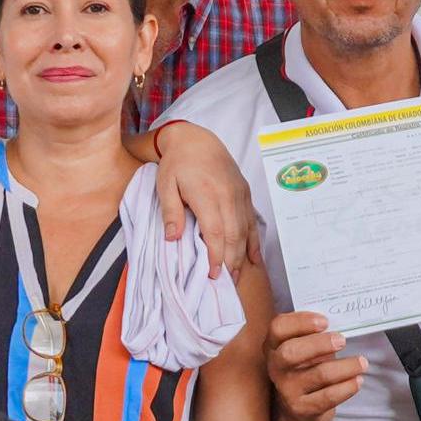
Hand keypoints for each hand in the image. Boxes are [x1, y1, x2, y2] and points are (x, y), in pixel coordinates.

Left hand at [146, 121, 258, 279]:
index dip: (217, 256)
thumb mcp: (165, 185)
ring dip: (242, 255)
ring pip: (245, 231)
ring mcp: (240, 195)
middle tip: (224, 281)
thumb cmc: (177, 163)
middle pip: (234, 235)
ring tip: (236, 275)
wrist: (196, 139)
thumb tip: (172, 238)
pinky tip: (253, 258)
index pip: (216, 232)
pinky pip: (252, 221)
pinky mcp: (245, 193)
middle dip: (230, 261)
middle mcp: (228, 196)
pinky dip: (254, 241)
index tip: (213, 275)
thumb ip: (170, 211)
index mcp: (207, 195)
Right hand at [264, 310, 362, 420]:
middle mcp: (276, 368)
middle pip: (291, 352)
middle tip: (342, 341)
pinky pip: (329, 396)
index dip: (301, 322)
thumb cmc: (305, 367)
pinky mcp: (302, 409)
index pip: (278, 328)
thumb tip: (343, 325)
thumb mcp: (304, 347)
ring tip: (362, 363)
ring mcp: (287, 390)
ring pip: (318, 375)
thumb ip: (314, 334)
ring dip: (345, 367)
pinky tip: (358, 380)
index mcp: (274, 345)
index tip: (325, 321)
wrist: (296, 407)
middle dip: (320, 344)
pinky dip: (347, 387)